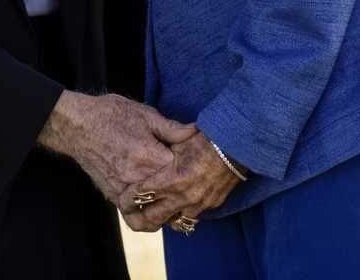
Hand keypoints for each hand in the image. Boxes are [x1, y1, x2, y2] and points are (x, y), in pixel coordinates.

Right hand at [37, 91, 196, 202]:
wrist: (76, 125)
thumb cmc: (111, 114)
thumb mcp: (145, 115)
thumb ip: (172, 129)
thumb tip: (196, 132)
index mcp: (150, 157)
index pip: (184, 173)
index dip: (195, 168)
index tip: (200, 163)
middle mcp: (138, 179)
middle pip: (173, 199)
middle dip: (186, 194)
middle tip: (197, 185)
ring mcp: (125, 192)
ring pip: (155, 215)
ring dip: (169, 212)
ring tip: (178, 202)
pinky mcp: (114, 197)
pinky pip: (135, 218)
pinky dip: (147, 219)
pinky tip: (155, 209)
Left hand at [117, 129, 243, 232]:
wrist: (237, 144)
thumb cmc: (206, 137)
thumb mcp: (179, 141)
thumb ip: (160, 152)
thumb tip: (144, 158)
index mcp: (173, 178)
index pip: (143, 194)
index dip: (129, 197)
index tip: (122, 196)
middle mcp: (184, 195)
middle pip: (154, 217)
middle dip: (139, 216)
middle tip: (130, 212)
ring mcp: (199, 203)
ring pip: (173, 221)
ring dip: (162, 217)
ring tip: (151, 211)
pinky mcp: (211, 204)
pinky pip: (191, 216)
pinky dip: (180, 213)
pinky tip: (175, 206)